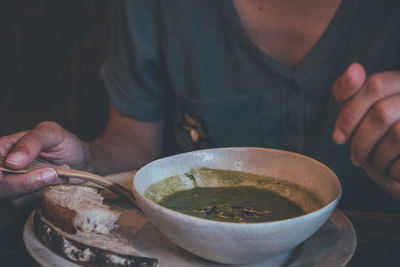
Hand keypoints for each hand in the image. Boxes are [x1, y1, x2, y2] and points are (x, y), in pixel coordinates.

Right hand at [0, 121, 86, 205]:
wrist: (83, 161)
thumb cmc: (64, 143)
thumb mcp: (51, 133)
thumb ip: (32, 141)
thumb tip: (12, 162)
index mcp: (3, 150)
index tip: (2, 175)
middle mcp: (5, 170)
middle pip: (0, 185)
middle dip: (23, 182)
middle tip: (51, 172)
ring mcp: (15, 186)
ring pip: (14, 198)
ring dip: (41, 187)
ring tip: (59, 171)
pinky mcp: (28, 199)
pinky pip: (31, 204)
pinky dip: (47, 193)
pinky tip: (59, 180)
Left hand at [332, 63, 399, 200]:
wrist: (399, 160)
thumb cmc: (378, 133)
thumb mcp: (359, 109)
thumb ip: (349, 91)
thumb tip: (354, 68)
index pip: (374, 85)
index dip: (350, 113)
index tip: (338, 138)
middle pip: (382, 113)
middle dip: (360, 141)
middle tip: (355, 158)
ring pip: (398, 135)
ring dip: (377, 157)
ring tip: (374, 164)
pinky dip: (393, 170)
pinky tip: (391, 171)